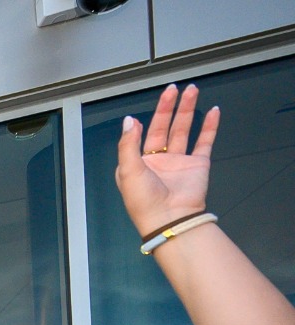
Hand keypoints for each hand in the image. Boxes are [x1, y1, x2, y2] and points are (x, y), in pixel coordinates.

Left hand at [116, 83, 216, 235]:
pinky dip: (209, 126)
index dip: (143, 122)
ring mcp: (179, 161)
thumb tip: (128, 121)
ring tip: (192, 91)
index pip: (141, 136)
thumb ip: (127, 144)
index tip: (143, 111)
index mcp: (138, 163)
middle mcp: (159, 161)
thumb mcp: (127, 170)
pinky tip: (212, 111)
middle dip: (169, 107)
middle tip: (174, 89)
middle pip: (164, 127)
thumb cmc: (143, 201)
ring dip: (187, 110)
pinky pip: (205, 141)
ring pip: (184, 129)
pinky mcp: (198, 164)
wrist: (170, 218)